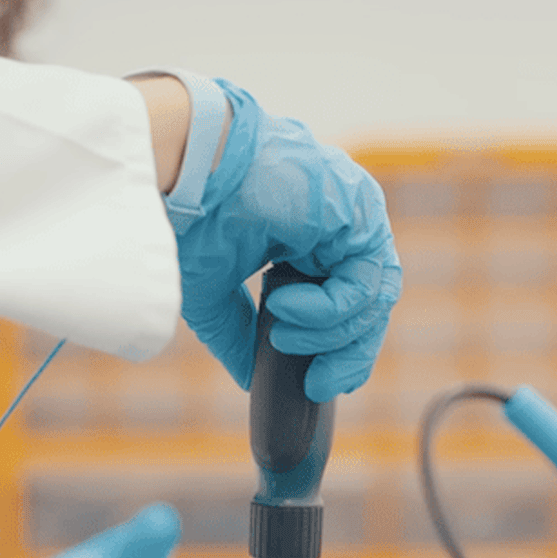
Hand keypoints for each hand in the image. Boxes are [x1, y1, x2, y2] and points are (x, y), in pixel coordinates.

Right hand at [174, 79, 400, 400]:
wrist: (183, 173)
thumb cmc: (187, 216)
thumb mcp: (212, 295)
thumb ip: (239, 334)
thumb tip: (250, 379)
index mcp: (305, 237)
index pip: (343, 301)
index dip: (336, 347)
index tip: (314, 382)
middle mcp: (335, 224)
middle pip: (368, 305)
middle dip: (345, 354)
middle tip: (316, 384)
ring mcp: (351, 215)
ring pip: (373, 298)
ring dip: (330, 335)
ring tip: (282, 336)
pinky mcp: (358, 210)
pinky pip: (366, 281)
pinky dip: (330, 309)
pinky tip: (287, 308)